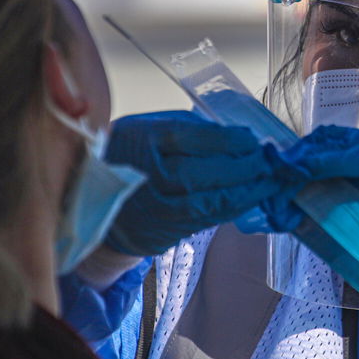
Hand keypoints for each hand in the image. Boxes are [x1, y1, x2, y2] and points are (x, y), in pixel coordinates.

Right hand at [103, 111, 305, 256]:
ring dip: (245, 193)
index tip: (251, 139)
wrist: (90, 201)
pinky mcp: (163, 231)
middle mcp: (143, 176)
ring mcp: (151, 208)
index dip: (226, 140)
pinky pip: (205, 219)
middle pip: (199, 173)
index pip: (188, 137)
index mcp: (138, 140)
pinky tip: (249, 198)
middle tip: (267, 162)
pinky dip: (231, 208)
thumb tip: (235, 136)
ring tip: (268, 182)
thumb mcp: (145, 128)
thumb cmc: (127, 156)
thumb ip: (185, 128)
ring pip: (206, 202)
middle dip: (242, 168)